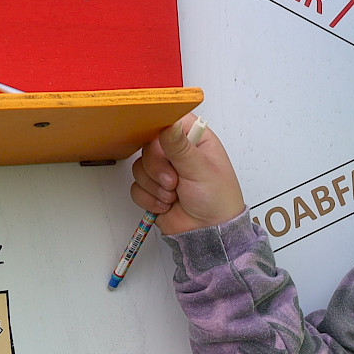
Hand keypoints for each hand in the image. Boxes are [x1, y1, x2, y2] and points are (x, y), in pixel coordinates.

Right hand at [130, 115, 245, 234]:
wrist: (210, 232)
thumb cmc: (218, 199)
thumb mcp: (201, 169)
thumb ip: (181, 147)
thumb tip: (169, 124)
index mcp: (194, 139)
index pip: (169, 121)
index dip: (160, 130)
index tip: (161, 143)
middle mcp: (176, 152)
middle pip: (148, 146)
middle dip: (157, 168)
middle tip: (174, 182)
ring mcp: (163, 171)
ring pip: (139, 167)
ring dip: (155, 186)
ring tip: (174, 196)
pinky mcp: (152, 189)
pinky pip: (136, 188)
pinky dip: (149, 199)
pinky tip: (166, 204)